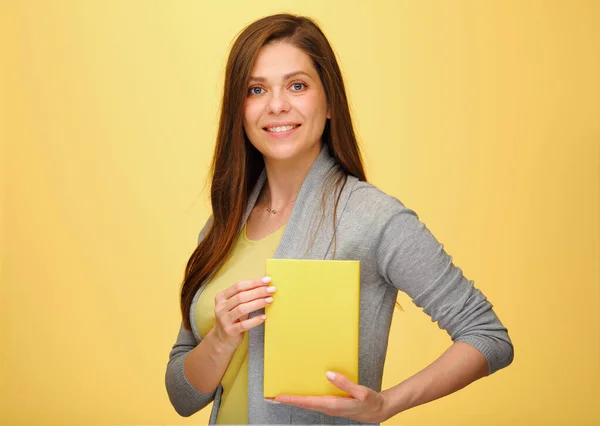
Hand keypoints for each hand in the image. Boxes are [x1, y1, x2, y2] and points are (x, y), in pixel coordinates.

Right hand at [213, 276, 275, 351]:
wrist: (222, 339)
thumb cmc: (232, 318)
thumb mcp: (234, 305)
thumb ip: (244, 295)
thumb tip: (264, 285)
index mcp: (221, 297)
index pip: (238, 286)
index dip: (254, 282)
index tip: (267, 280)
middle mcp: (220, 307)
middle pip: (241, 296)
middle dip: (258, 291)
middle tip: (272, 290)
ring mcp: (224, 320)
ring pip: (242, 309)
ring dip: (258, 303)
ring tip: (270, 300)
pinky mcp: (230, 331)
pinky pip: (244, 325)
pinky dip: (255, 320)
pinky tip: (264, 317)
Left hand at [267, 371, 389, 422]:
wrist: (376, 411)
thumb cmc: (369, 402)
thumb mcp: (361, 392)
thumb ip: (345, 384)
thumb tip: (329, 374)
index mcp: (333, 404)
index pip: (308, 402)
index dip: (292, 399)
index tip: (278, 397)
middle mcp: (327, 408)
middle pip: (303, 405)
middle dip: (287, 401)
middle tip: (270, 397)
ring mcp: (328, 407)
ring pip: (306, 404)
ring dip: (293, 400)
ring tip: (280, 395)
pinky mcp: (329, 405)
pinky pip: (312, 402)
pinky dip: (302, 399)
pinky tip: (298, 395)